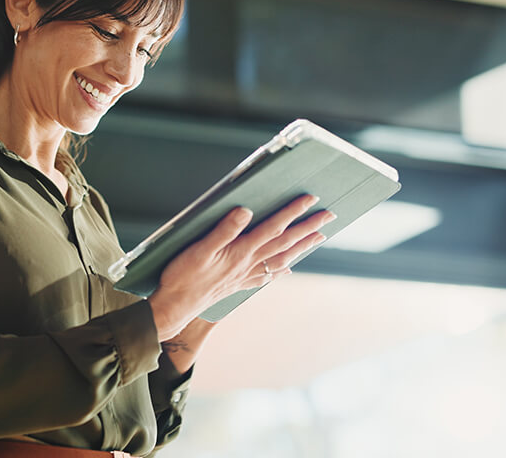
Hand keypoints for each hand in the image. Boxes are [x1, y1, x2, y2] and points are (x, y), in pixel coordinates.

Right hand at [147, 195, 334, 340]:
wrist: (176, 306)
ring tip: (319, 237)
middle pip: (285, 243)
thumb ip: (223, 230)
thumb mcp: (199, 249)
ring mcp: (245, 275)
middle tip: (329, 216)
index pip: (273, 228)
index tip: (310, 199)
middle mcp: (248, 264)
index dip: (292, 212)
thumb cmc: (184, 276)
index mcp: (240, 252)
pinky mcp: (238, 284)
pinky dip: (281, 270)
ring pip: (282, 259)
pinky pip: (267, 276)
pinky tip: (288, 269)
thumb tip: (246, 211)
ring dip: (302, 247)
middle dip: (308, 228)